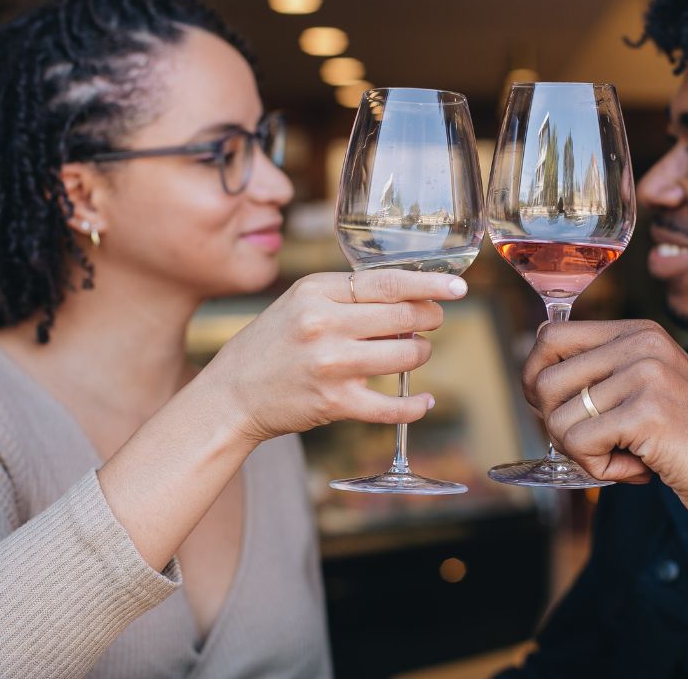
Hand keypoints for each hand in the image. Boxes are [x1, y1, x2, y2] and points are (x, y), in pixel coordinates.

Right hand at [201, 269, 467, 442]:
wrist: (232, 394)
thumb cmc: (271, 345)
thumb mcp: (300, 302)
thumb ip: (347, 295)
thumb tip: (407, 294)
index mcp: (316, 291)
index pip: (387, 282)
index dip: (428, 284)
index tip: (455, 287)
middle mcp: (324, 324)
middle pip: (402, 315)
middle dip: (429, 318)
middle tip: (434, 320)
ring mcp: (331, 364)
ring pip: (404, 356)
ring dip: (420, 354)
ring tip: (415, 353)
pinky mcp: (335, 402)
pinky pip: (391, 405)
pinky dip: (415, 405)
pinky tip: (424, 400)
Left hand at [524, 320, 687, 561]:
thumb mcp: (647, 389)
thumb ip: (601, 375)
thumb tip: (534, 380)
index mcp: (638, 333)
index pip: (550, 335)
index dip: (536, 377)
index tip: (555, 408)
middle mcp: (641, 344)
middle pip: (544, 380)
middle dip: (555, 424)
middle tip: (595, 444)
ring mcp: (646, 375)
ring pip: (558, 419)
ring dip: (583, 454)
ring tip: (627, 456)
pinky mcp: (647, 413)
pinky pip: (579, 446)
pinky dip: (600, 471)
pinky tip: (639, 469)